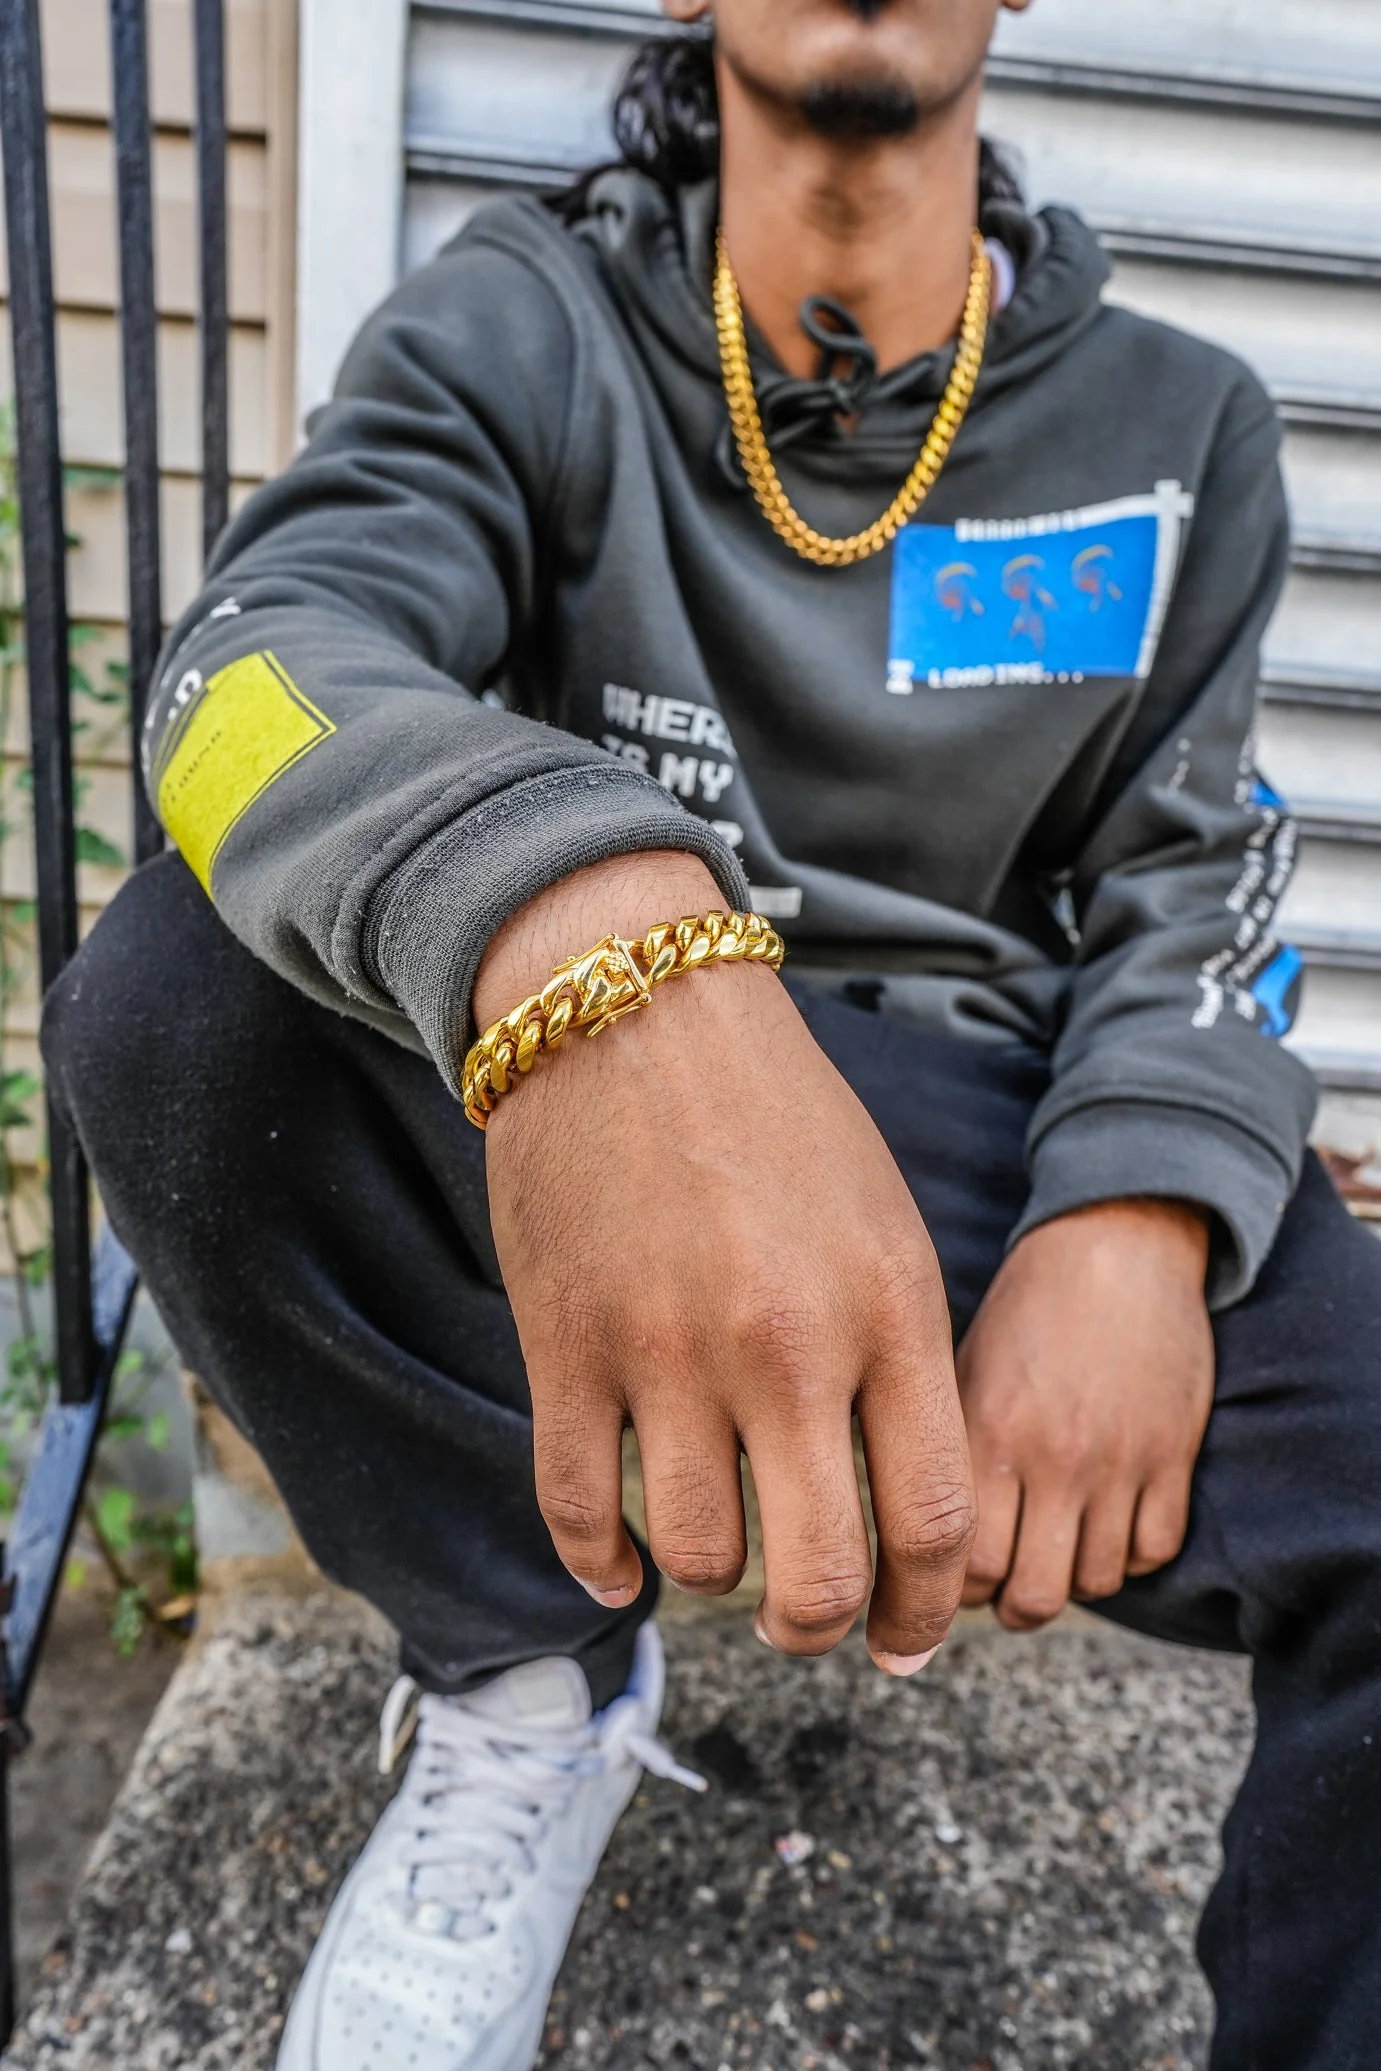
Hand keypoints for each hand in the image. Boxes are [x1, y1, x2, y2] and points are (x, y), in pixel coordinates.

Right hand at [475, 851, 975, 1671]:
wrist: (633, 1007)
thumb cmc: (775, 1118)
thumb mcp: (883, 1226)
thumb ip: (902, 1362)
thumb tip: (902, 1511)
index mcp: (885, 1309)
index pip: (934, 1520)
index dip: (925, 1612)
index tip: (906, 1644)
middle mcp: (783, 1345)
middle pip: (819, 1578)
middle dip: (820, 1631)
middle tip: (806, 1623)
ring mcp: (666, 1351)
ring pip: (701, 1558)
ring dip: (717, 1580)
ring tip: (721, 1547)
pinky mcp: (565, 1346)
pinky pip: (579, 1512)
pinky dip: (603, 1567)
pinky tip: (626, 1569)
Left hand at [957, 1199, 1213, 1629]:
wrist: (1117, 1246)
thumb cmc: (1027, 1308)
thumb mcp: (964, 1368)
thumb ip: (947, 1450)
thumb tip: (916, 1531)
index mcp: (990, 1430)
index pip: (963, 1564)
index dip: (950, 1589)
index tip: (944, 1579)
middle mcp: (1056, 1456)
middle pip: (1032, 1596)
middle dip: (1009, 1606)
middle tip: (1000, 1585)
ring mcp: (1121, 1461)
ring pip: (1094, 1584)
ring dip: (1068, 1581)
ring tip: (1050, 1552)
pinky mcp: (1174, 1456)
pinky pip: (1153, 1551)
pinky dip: (1126, 1555)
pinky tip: (1103, 1525)